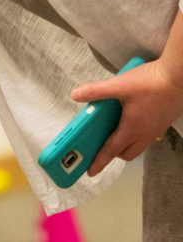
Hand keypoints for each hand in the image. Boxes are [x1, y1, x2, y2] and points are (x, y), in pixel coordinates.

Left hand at [72, 58, 182, 175]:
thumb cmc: (151, 83)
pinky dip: (136, 135)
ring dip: (125, 144)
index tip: (90, 172)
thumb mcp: (118, 86)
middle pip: (127, 153)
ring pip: (138, 146)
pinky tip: (130, 120)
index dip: (99, 162)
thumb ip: (96, 91)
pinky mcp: (162, 122)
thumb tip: (76, 95)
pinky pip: (147, 136)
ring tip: (113, 132)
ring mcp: (156, 129)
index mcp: (132, 129)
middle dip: (112, 154)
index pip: (111, 151)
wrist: (179, 78)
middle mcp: (145, 134)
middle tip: (100, 147)